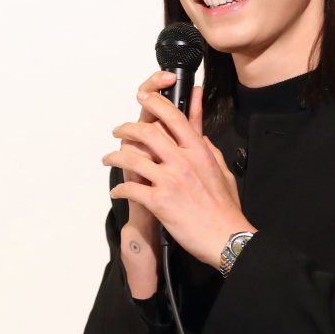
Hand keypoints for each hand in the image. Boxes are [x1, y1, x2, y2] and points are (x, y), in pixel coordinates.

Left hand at [105, 89, 256, 268]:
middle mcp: (183, 161)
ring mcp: (170, 180)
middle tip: (118, 130)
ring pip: (132, 158)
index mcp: (199, 151)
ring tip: (109, 158)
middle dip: (127, 128)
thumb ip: (209, 150)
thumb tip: (200, 136)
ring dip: (115, 156)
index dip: (156, 103)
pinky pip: (131, 188)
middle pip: (148, 132)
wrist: (225, 236)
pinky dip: (120, 189)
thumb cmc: (225, 208)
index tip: (143, 97)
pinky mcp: (159, 201)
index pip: (174, 118)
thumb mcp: (222, 170)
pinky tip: (117, 191)